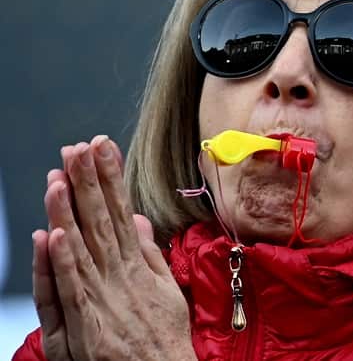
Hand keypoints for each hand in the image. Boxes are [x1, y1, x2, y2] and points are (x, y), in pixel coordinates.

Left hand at [33, 136, 196, 360]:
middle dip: (90, 181)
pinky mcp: (88, 325)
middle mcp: (121, 274)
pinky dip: (63, 262)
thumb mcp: (165, 289)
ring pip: (83, 247)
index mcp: (137, 264)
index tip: (103, 146)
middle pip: (102, 220)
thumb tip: (139, 218)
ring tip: (60, 177)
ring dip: (71, 210)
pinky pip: (72, 289)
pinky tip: (55, 235)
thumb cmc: (163, 340)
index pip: (121, 210)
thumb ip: (149, 253)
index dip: (111, 177)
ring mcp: (104, 298)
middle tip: (79, 147)